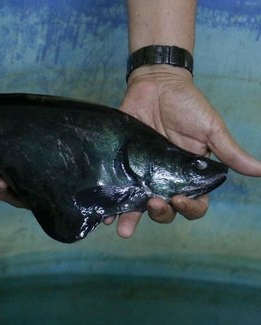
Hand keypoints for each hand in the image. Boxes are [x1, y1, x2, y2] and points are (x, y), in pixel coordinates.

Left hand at [107, 65, 260, 237]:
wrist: (156, 84)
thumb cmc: (187, 105)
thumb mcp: (211, 128)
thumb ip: (229, 152)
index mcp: (190, 175)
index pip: (194, 203)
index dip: (190, 209)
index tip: (179, 200)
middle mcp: (166, 179)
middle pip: (166, 210)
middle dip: (160, 214)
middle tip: (153, 204)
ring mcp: (143, 173)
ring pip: (139, 205)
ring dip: (131, 220)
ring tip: (123, 230)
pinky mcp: (123, 165)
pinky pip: (117, 189)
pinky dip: (110, 204)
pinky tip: (104, 214)